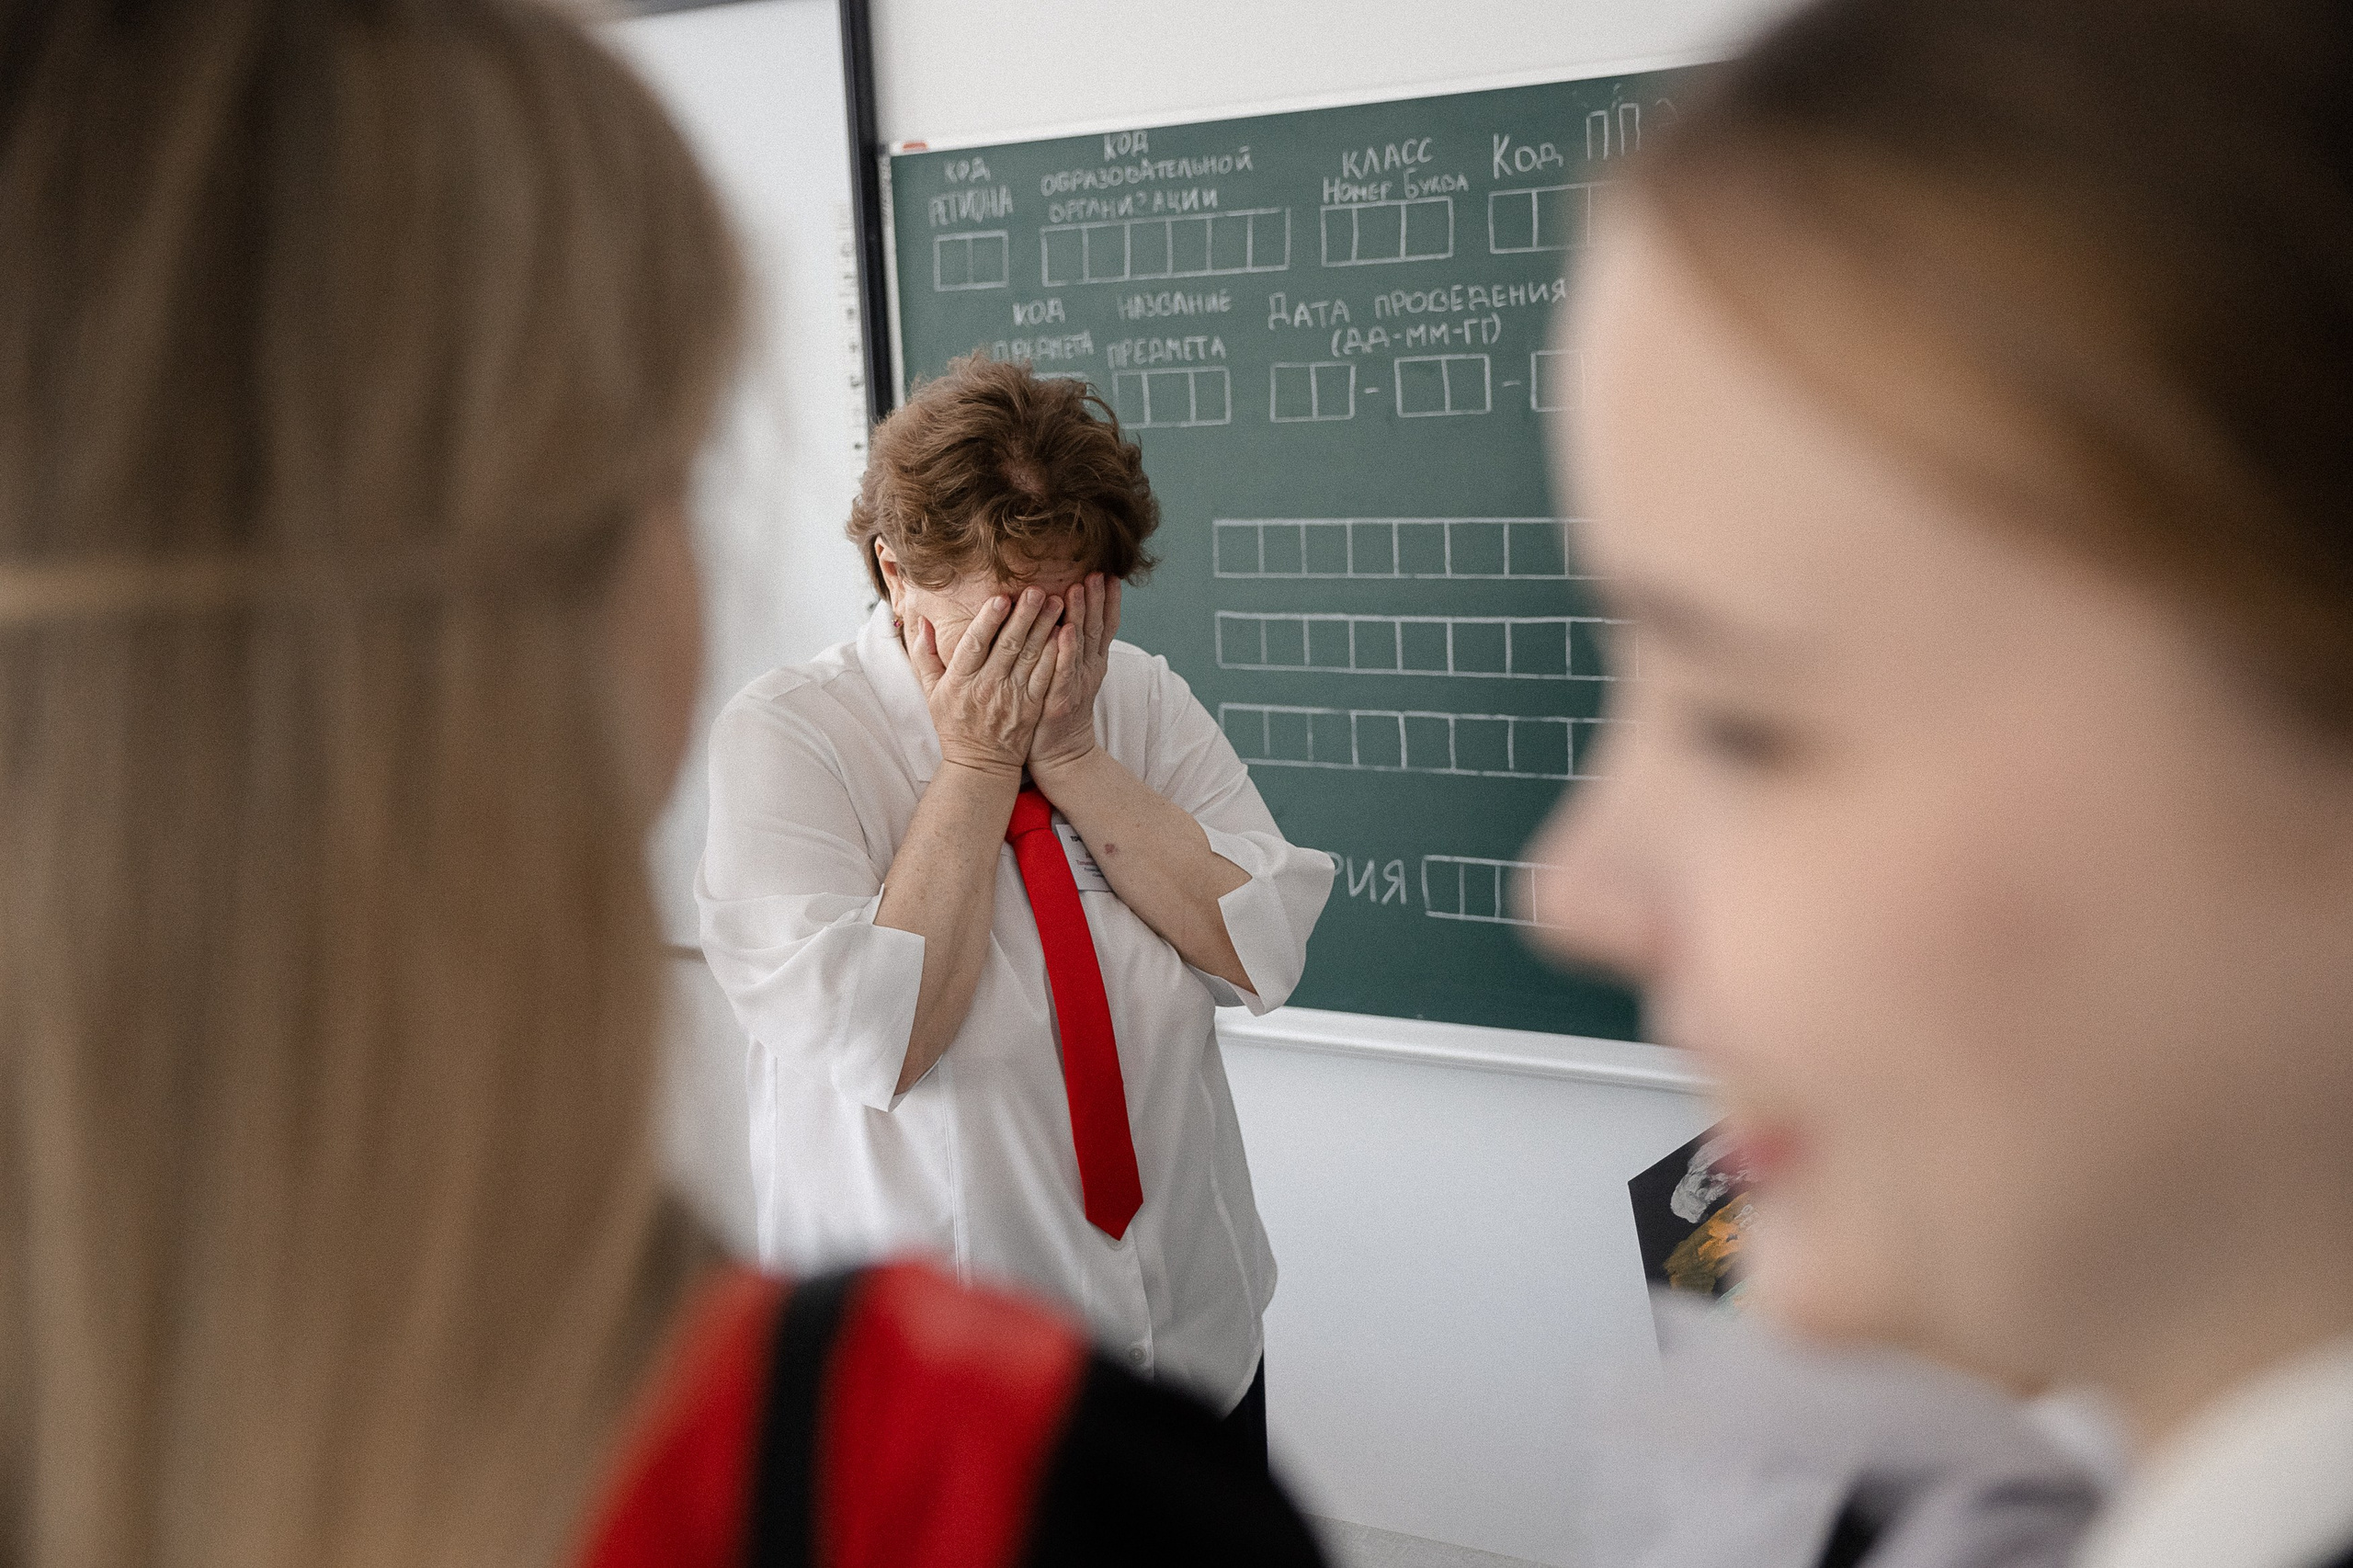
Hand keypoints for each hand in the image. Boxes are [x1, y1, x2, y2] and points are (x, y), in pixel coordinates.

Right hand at [908, 588, 1062, 778]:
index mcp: (960, 681)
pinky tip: (1065, 634)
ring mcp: (1012, 698)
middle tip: (1037, 590)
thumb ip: (925, 656)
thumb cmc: (954, 724)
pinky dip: (1056, 655)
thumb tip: (922, 622)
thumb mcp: (931, 692)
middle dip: (1024, 615)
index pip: (974, 645)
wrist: (980, 765)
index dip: (988, 621)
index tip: (1000, 598)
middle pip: (1008, 646)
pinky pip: (1045, 677)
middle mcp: (987, 687)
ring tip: (1057, 602)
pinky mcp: (1032, 707)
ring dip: (1045, 628)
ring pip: (1031, 657)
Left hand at [1029, 573, 1118, 777]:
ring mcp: (1076, 685)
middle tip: (1096, 572)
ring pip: (1081, 645)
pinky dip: (1066, 651)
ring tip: (1080, 588)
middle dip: (1097, 599)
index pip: (1104, 626)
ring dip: (1081, 615)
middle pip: (1095, 628)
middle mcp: (1088, 670)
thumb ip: (1074, 647)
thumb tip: (1071, 615)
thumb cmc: (1057, 710)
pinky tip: (1065, 631)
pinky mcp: (1059, 701)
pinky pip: (1062, 672)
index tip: (1109, 574)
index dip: (1108, 601)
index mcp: (1091, 662)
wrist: (1059, 755)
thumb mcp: (1072, 674)